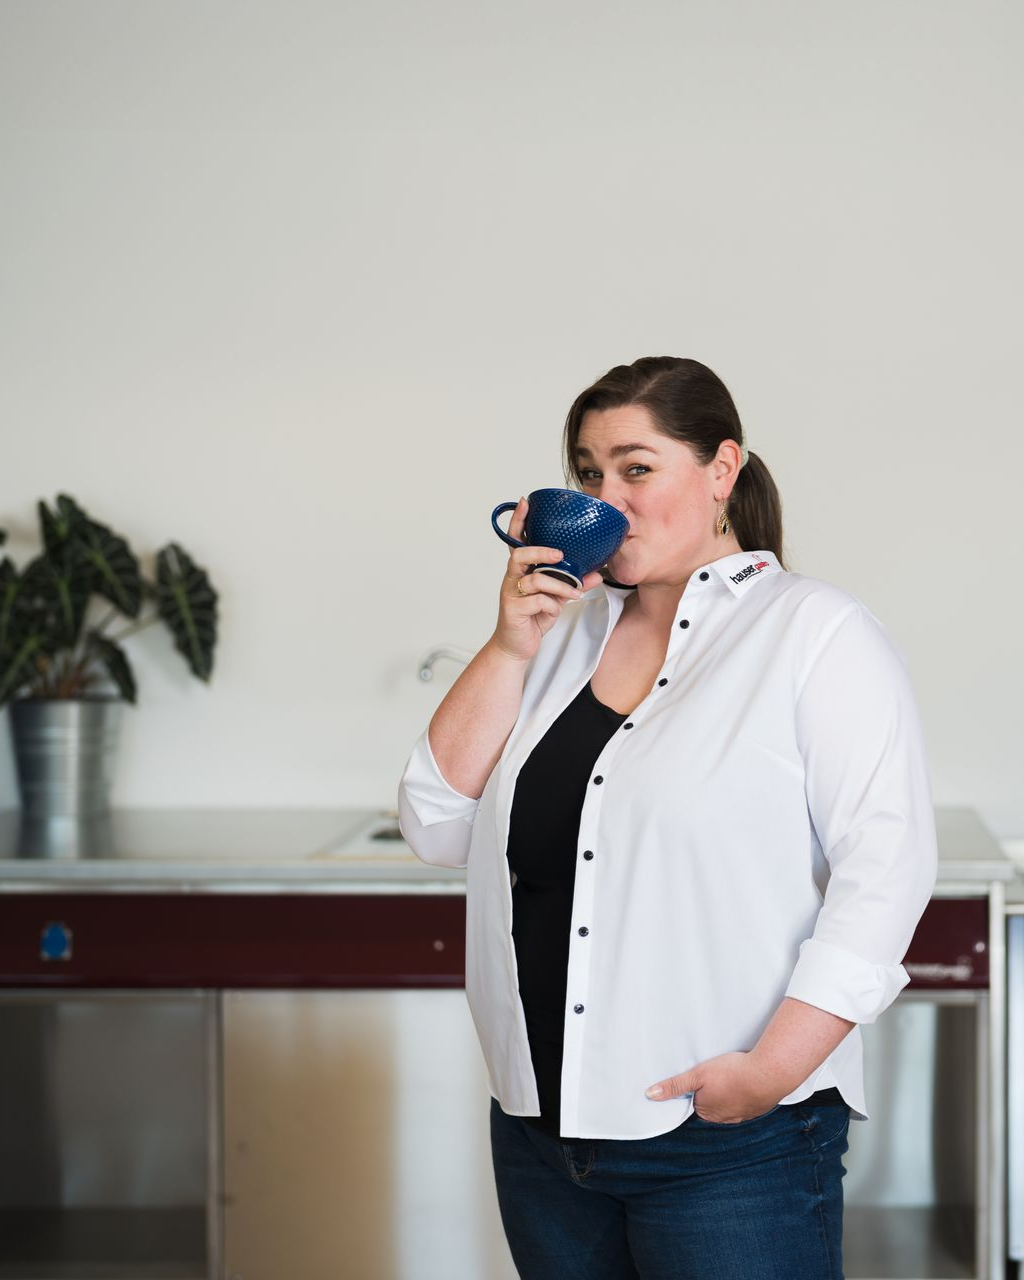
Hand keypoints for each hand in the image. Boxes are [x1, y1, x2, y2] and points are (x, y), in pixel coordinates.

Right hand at [491, 496, 602, 663]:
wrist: (517, 646)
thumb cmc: (533, 617)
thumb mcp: (556, 597)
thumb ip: (573, 583)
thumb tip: (598, 573)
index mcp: (521, 569)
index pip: (516, 540)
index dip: (519, 520)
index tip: (525, 501)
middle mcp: (513, 577)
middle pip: (518, 553)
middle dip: (540, 550)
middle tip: (560, 554)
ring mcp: (511, 593)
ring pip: (534, 579)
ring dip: (559, 585)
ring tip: (575, 592)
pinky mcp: (513, 610)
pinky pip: (537, 600)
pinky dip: (552, 604)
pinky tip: (557, 610)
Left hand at [644, 1051, 781, 1124]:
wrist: (769, 1074)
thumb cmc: (731, 1073)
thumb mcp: (697, 1075)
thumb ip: (674, 1086)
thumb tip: (649, 1095)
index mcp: (706, 1111)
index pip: (694, 1102)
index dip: (695, 1089)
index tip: (699, 1079)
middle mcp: (724, 1118)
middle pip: (711, 1104)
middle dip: (712, 1092)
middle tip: (716, 1074)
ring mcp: (743, 1115)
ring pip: (730, 1104)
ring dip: (729, 1093)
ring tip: (731, 1077)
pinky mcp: (758, 1108)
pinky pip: (746, 1102)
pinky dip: (745, 1093)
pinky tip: (746, 1082)